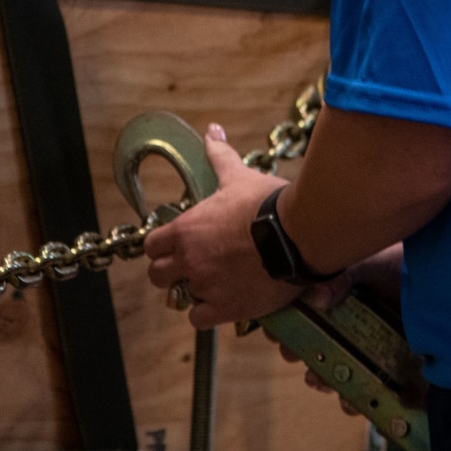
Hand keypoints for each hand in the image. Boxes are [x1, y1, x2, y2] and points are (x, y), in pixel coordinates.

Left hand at [142, 122, 299, 328]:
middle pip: (158, 276)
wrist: (299, 234)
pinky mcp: (227, 309)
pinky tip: (223, 302)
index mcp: (185, 230)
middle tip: (192, 268)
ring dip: (193, 293)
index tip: (176, 247)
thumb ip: (219, 156)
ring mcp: (206, 287)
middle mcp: (189, 261)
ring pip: (181, 299)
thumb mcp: (238, 177)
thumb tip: (212, 130)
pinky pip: (199, 320)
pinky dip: (208, 314)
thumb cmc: (267, 203)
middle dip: (172, 273)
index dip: (162, 248)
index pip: (151, 247)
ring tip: (213, 285)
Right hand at [280, 240, 403, 412]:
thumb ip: (343, 277)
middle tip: (295, 356)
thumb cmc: (407, 268)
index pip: (304, 314)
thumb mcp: (372, 264)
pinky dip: (360, 404)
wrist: (450, 284)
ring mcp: (372, 351)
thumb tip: (317, 298)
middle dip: (302, 356)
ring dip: (325, 381)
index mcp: (341, 297)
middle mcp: (353, 326)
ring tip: (321, 380)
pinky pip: (371, 394)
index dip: (286, 325)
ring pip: (339, 372)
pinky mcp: (393, 373)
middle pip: (317, 346)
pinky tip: (355, 403)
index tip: (274, 333)